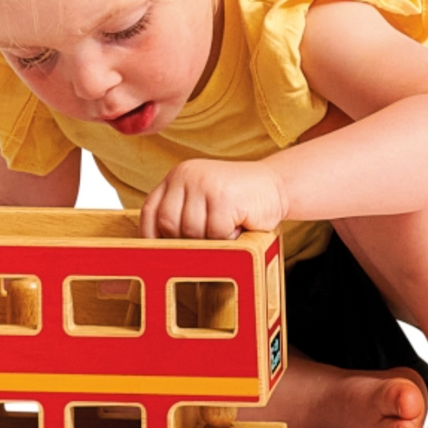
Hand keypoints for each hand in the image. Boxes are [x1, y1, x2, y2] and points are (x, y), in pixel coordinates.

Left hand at [140, 159, 287, 239]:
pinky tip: (240, 224)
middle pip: (169, 225)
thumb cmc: (238, 201)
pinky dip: (229, 237)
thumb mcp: (202, 201)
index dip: (153, 236)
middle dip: (188, 240)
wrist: (276, 185)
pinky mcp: (224, 197)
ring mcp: (205, 184)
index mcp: (178, 176)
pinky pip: (216, 233)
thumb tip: (159, 251)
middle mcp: (187, 175)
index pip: (151, 211)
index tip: (163, 252)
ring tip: (228, 227)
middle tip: (211, 238)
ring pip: (192, 232)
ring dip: (212, 239)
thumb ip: (181, 215)